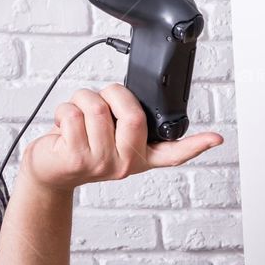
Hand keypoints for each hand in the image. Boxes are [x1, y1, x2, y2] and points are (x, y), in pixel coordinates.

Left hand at [20, 83, 222, 193]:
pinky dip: (64, 109)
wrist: (48, 171)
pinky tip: (62, 127)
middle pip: (133, 113)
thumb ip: (125, 122)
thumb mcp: (109, 137)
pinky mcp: (76, 158)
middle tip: (99, 99)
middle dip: (112, 93)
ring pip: (97, 108)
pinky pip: (73, 114)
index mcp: (140, 156)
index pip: (173, 154)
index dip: (196, 145)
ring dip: (81, 99)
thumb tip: (131, 100)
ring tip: (76, 116)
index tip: (216, 138)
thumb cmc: (78, 146)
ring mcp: (101, 163)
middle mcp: (125, 163)